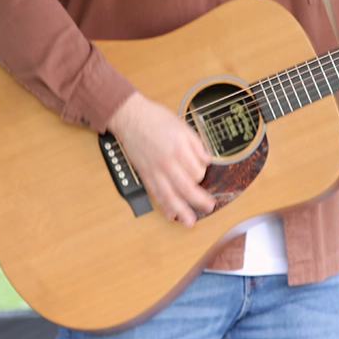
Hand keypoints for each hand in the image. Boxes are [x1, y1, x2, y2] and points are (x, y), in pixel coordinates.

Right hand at [107, 92, 213, 227]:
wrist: (130, 116)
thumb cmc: (155, 118)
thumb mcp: (182, 125)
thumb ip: (197, 144)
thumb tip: (207, 160)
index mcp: (178, 148)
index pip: (197, 171)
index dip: (203, 174)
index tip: (203, 172)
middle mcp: (167, 162)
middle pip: (186, 187)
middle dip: (199, 200)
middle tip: (209, 207)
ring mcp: (154, 170)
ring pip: (169, 195)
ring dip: (181, 210)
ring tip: (190, 221)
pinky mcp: (145, 174)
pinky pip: (155, 193)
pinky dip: (163, 206)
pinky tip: (170, 214)